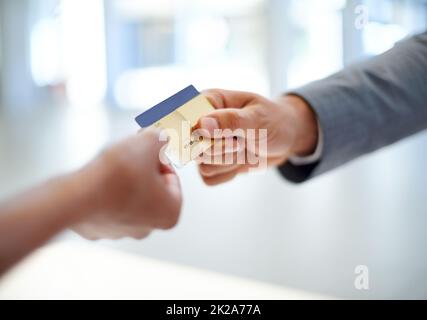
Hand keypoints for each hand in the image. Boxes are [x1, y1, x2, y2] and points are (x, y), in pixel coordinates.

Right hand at [72, 129, 181, 239]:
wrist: (75, 196)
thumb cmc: (117, 175)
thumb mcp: (150, 141)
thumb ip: (162, 136)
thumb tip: (161, 137)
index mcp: (170, 213)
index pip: (171, 176)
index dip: (158, 156)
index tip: (146, 148)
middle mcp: (147, 228)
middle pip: (150, 187)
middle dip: (141, 166)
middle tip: (129, 153)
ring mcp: (120, 231)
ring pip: (128, 194)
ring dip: (122, 177)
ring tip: (111, 166)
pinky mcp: (96, 228)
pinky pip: (105, 202)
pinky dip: (103, 189)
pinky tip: (97, 179)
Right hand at [196, 89, 317, 185]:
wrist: (287, 138)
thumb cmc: (274, 120)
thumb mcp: (257, 118)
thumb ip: (229, 121)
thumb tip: (201, 125)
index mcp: (209, 102)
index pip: (186, 118)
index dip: (198, 132)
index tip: (220, 136)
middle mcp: (203, 123)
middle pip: (194, 146)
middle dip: (222, 150)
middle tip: (240, 142)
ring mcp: (206, 145)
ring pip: (202, 165)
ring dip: (228, 162)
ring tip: (244, 149)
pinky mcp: (212, 163)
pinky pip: (209, 178)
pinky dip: (228, 173)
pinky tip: (240, 161)